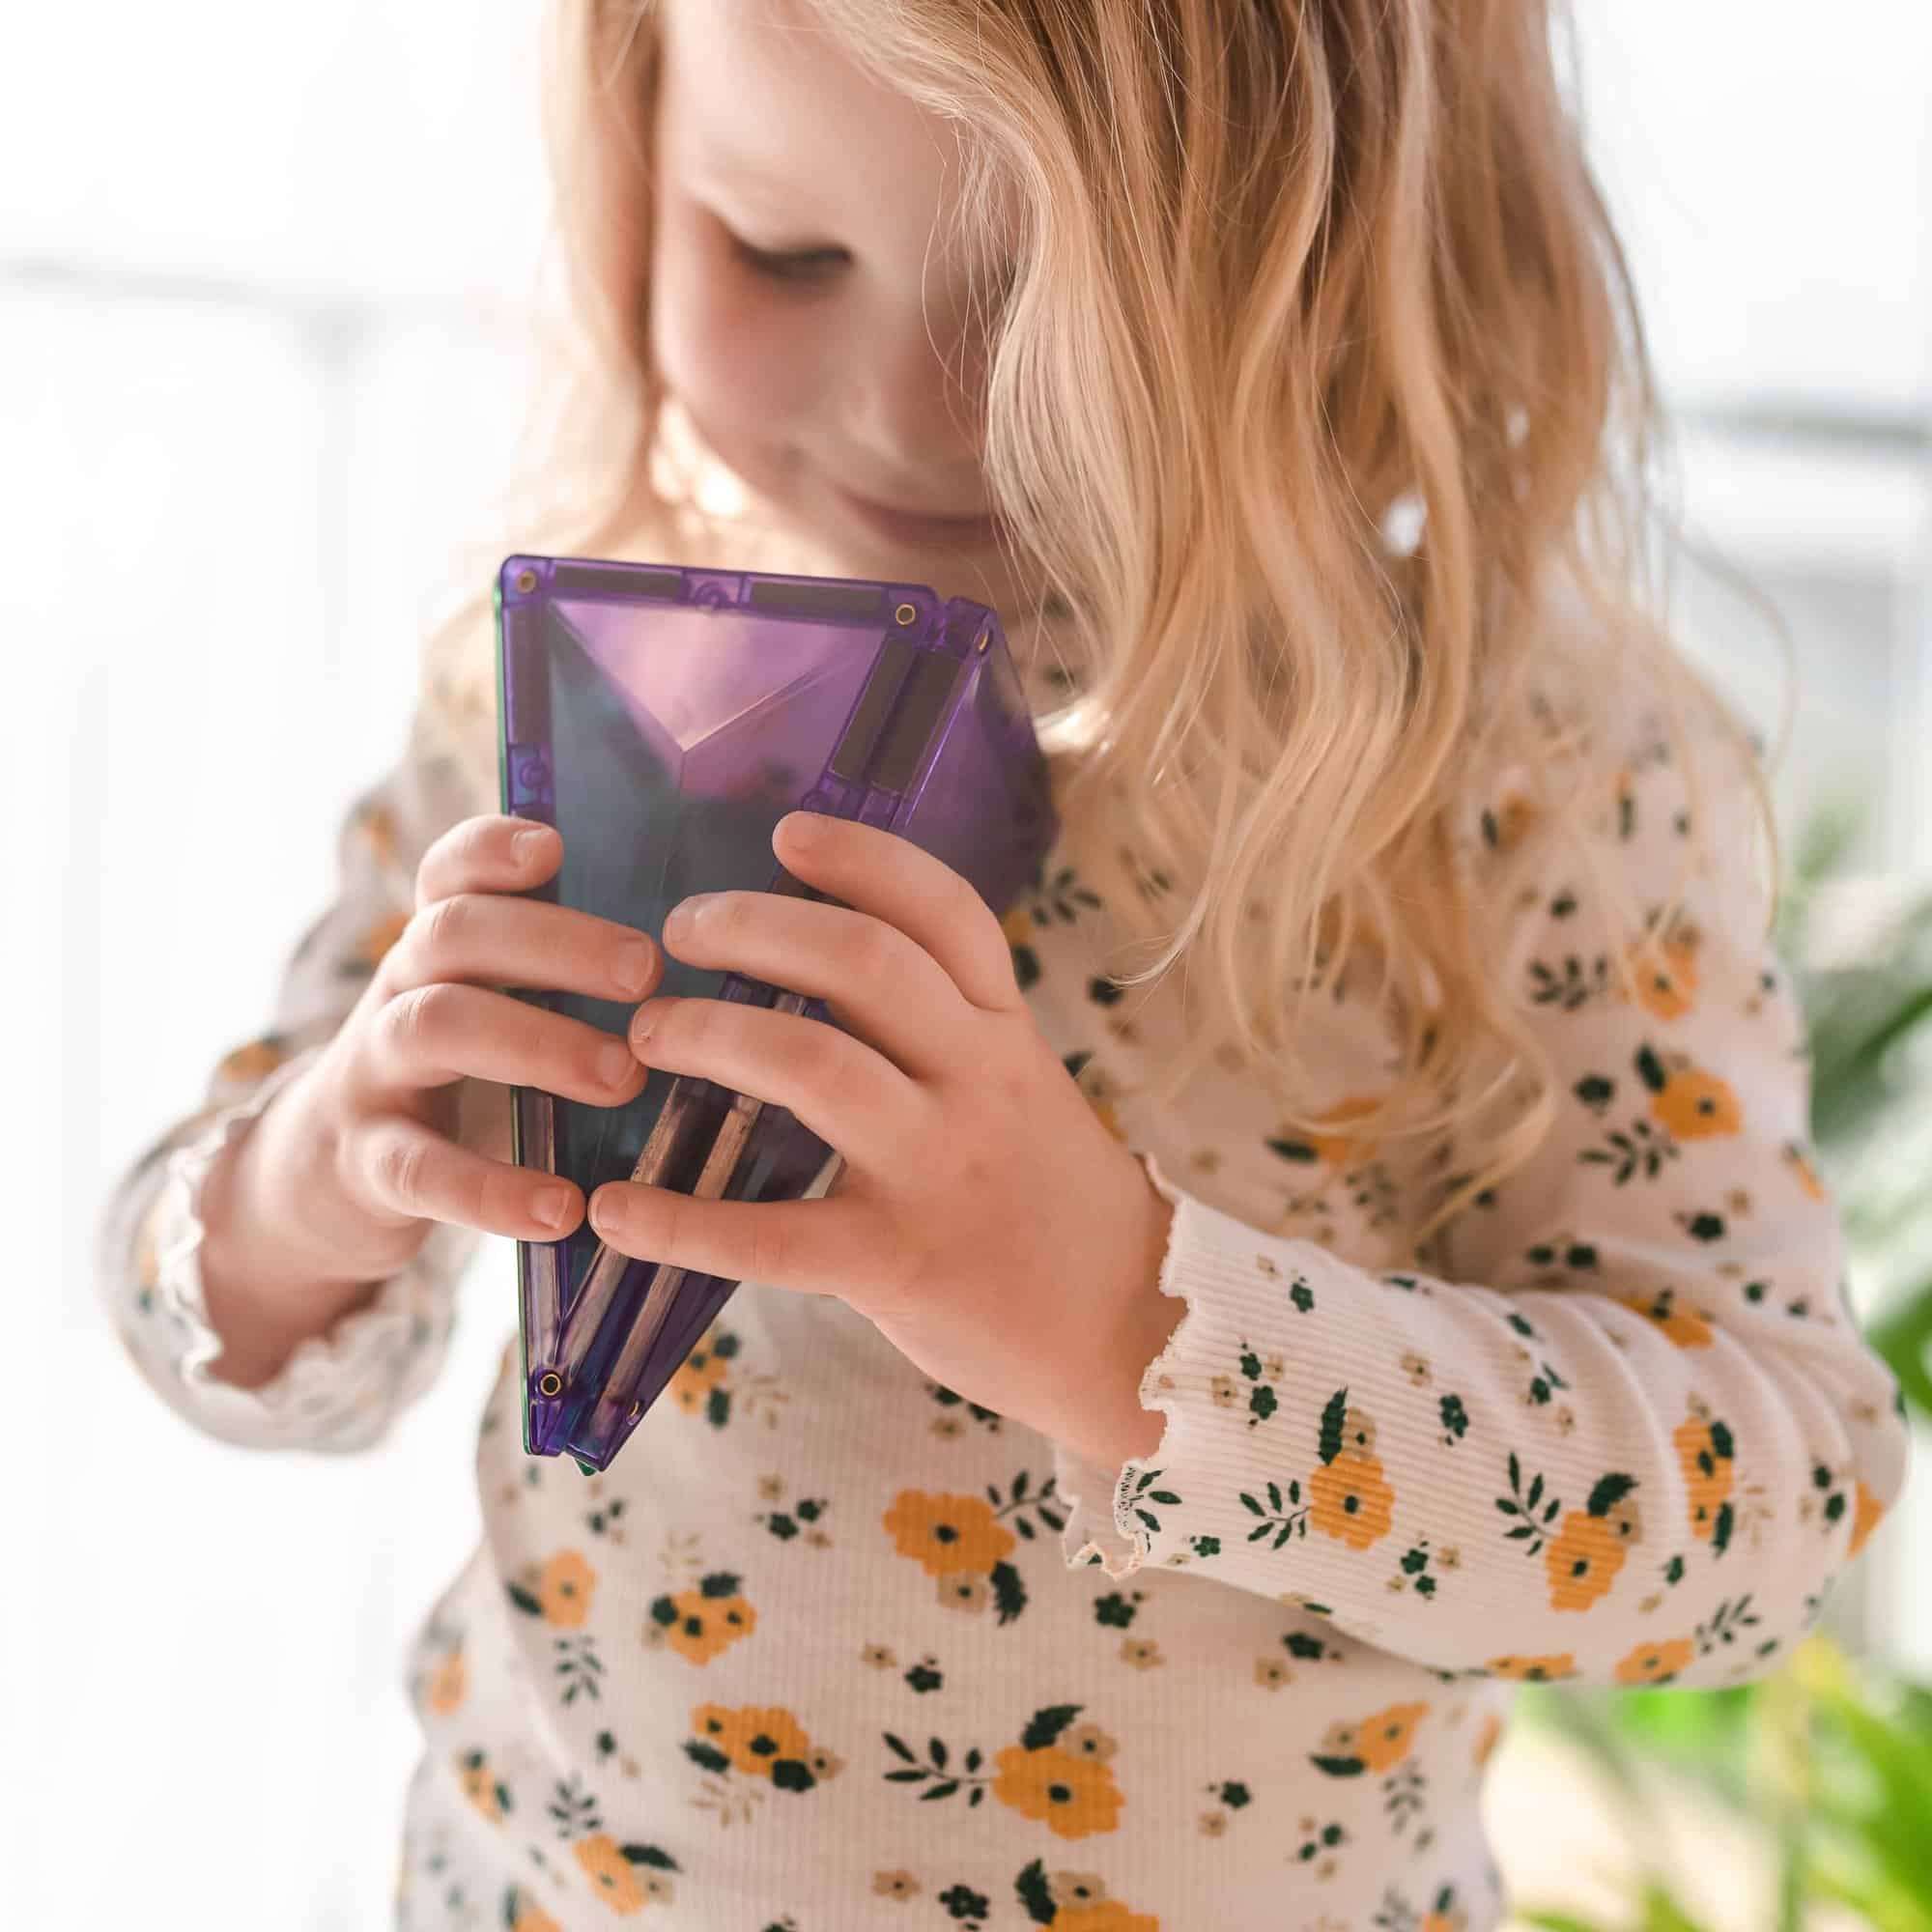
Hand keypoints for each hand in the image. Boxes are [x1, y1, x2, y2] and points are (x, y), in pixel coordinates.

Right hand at [291, 816, 661, 1279]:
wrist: (328, 1180)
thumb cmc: (466, 1079)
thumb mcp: (501, 1009)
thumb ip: (574, 977)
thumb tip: (722, 953)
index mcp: (443, 946)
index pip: (451, 871)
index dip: (492, 846)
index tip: (556, 846)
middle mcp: (402, 989)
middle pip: (456, 933)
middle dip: (554, 943)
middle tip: (647, 971)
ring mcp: (374, 1072)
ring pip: (435, 1026)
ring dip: (536, 1044)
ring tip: (625, 1078)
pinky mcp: (365, 1162)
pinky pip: (420, 1168)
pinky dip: (492, 1190)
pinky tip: (563, 1209)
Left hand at [588, 810, 1180, 1468]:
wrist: (1130, 1325)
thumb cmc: (1051, 1197)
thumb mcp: (1020, 1089)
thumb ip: (942, 1031)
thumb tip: (814, 964)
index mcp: (1005, 1031)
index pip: (944, 914)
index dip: (865, 860)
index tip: (785, 834)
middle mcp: (977, 1080)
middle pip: (863, 964)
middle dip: (756, 928)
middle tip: (679, 931)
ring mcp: (939, 1168)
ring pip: (814, 1068)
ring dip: (711, 1035)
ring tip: (646, 1034)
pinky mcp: (898, 1262)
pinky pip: (773, 1235)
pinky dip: (681, 1221)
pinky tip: (615, 1211)